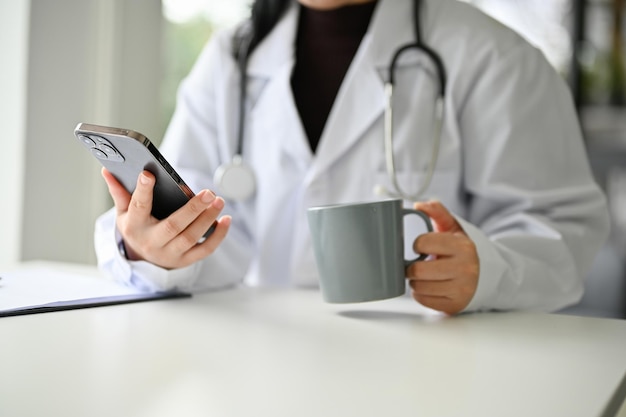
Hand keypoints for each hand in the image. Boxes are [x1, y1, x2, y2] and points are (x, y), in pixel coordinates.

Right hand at [102, 168, 230, 268]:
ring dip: (207, 219)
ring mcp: (169, 253)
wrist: (143, 260)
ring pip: (191, 237)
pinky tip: (226, 220)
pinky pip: (204, 250)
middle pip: (173, 225)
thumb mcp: (124, 213)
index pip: (138, 207)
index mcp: (135, 226)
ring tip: (219, 201)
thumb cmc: (136, 229)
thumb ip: (119, 192)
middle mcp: (152, 242)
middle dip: (192, 209)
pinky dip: (218, 236)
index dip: (143, 191)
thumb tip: (107, 170)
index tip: (148, 174)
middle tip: (209, 192)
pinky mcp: (185, 260)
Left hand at [406, 200, 478, 314]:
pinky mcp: (455, 305)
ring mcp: (461, 289)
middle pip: (419, 270)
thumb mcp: (454, 228)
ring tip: (423, 275)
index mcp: (463, 247)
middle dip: (412, 266)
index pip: (423, 243)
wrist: (485, 275)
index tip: (419, 246)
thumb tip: (419, 205)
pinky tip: (428, 286)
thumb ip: (438, 212)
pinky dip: (420, 294)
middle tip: (416, 263)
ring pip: (419, 287)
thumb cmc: (462, 251)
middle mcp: (465, 268)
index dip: (417, 244)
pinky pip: (424, 300)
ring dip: (415, 281)